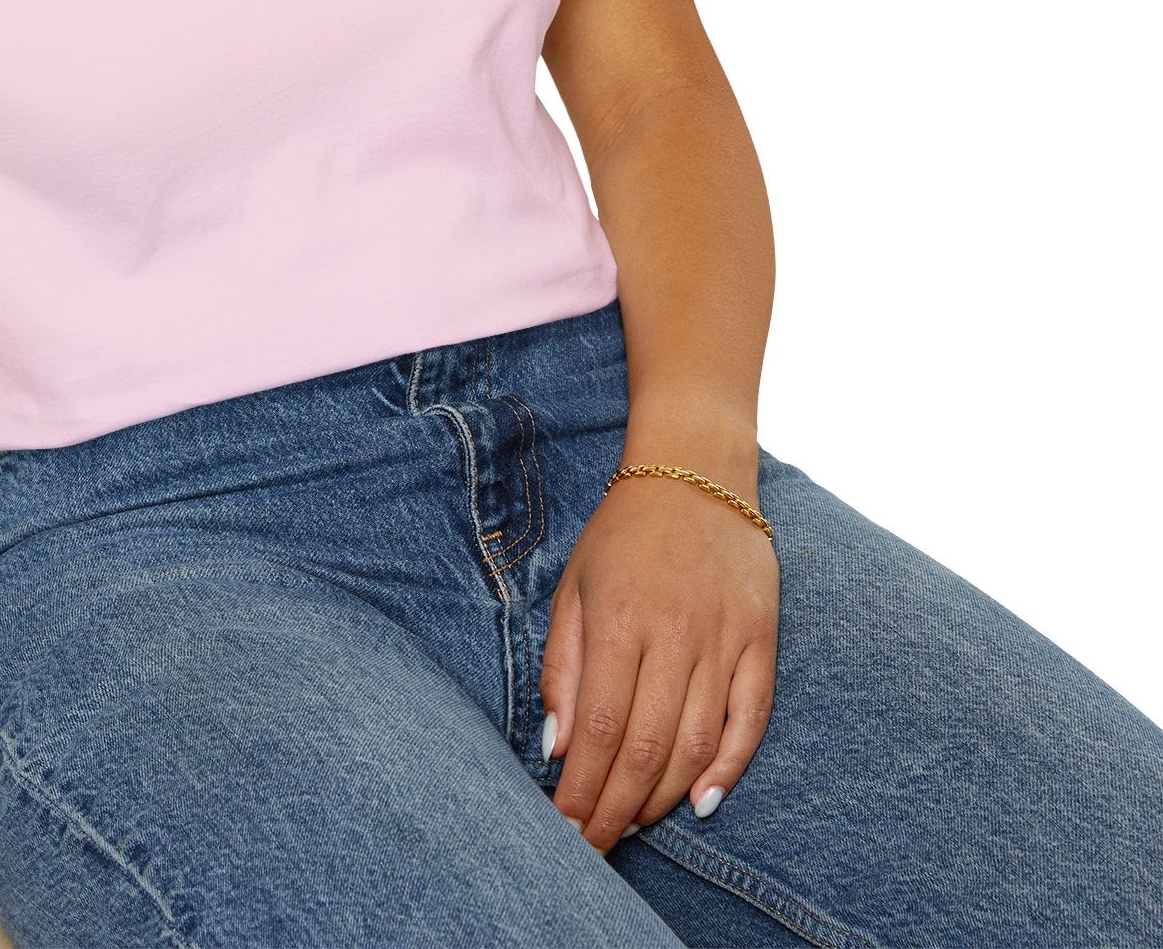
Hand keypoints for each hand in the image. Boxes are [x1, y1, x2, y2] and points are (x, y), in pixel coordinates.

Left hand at [539, 468, 779, 852]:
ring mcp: (724, 638)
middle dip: (617, 808)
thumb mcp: (574, 587)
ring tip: (634, 824)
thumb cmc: (622, 535)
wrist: (695, 474)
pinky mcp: (762, 639)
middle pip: (647, 747)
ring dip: (664, 796)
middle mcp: (675, 633)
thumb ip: (563, 667)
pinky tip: (701, 801)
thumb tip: (557, 746)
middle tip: (596, 846)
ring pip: (697, 743)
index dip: (583, 788)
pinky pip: (751, 719)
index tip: (566, 827)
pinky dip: (729, 767)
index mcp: (619, 619)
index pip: (600, 727)